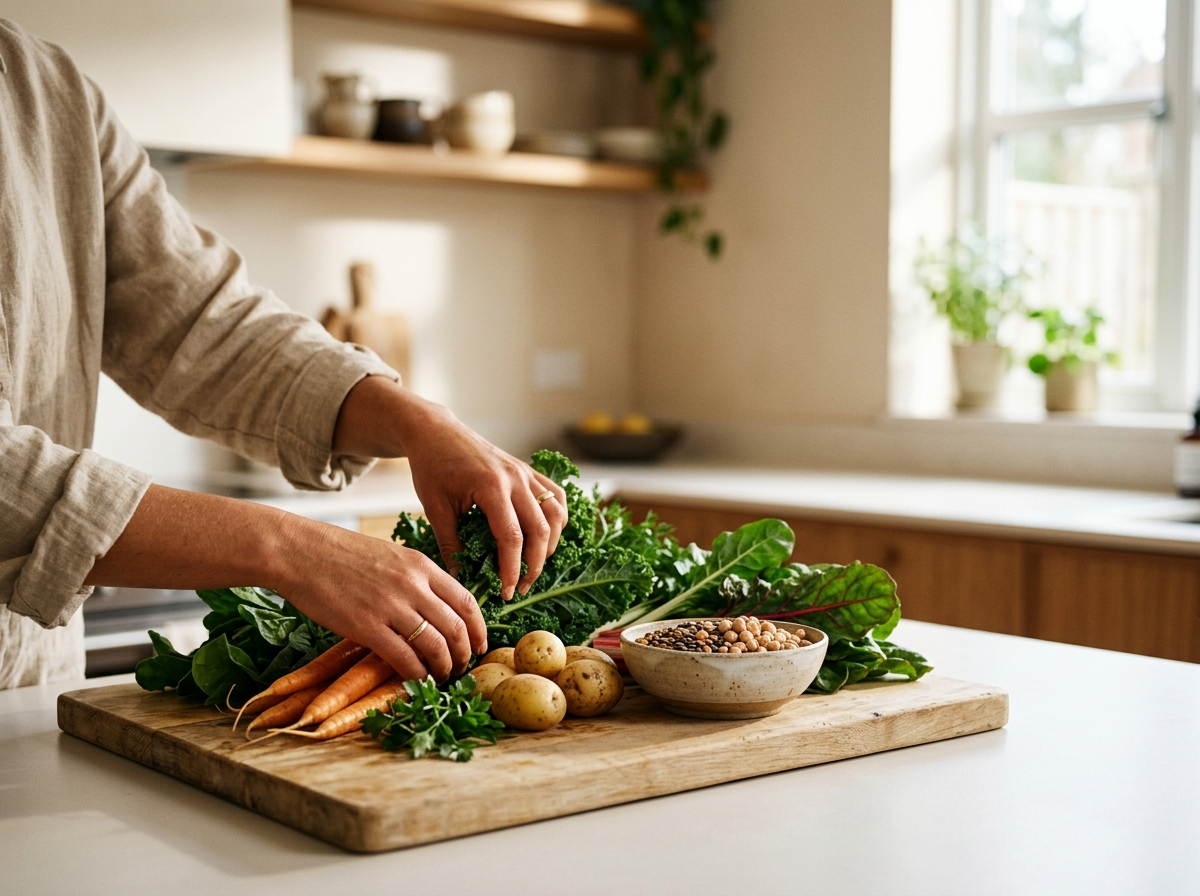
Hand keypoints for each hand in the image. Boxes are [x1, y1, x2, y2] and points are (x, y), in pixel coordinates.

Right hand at [272, 515, 488, 681]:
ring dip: (444, 667)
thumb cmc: (340, 554)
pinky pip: (404, 658)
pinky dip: (416, 674)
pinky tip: (416, 679)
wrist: (299, 552)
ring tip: (442, 677)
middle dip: (466, 653)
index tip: (480, 645)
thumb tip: (435, 607)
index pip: (467, 602)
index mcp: (421, 565)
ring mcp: (391, 606)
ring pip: (436, 646)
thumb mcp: (390, 555)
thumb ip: (416, 578)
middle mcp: (413, 585)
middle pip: (457, 628)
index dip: (479, 629)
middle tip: (463, 667)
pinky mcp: (367, 627)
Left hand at [333, 377, 567, 599]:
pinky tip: (545, 536)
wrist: (437, 432)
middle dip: (535, 564)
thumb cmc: (432, 467)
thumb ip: (450, 544)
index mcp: (491, 486)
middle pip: (541, 530)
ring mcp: (525, 472)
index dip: (512, 569)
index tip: (506, 591)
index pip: (511, 537)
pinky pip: (556, 497)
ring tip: (533, 565)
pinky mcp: (528, 470)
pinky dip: (557, 520)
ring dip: (550, 544)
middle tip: (522, 587)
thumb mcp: (435, 508)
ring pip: (555, 514)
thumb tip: (460, 579)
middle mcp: (515, 478)